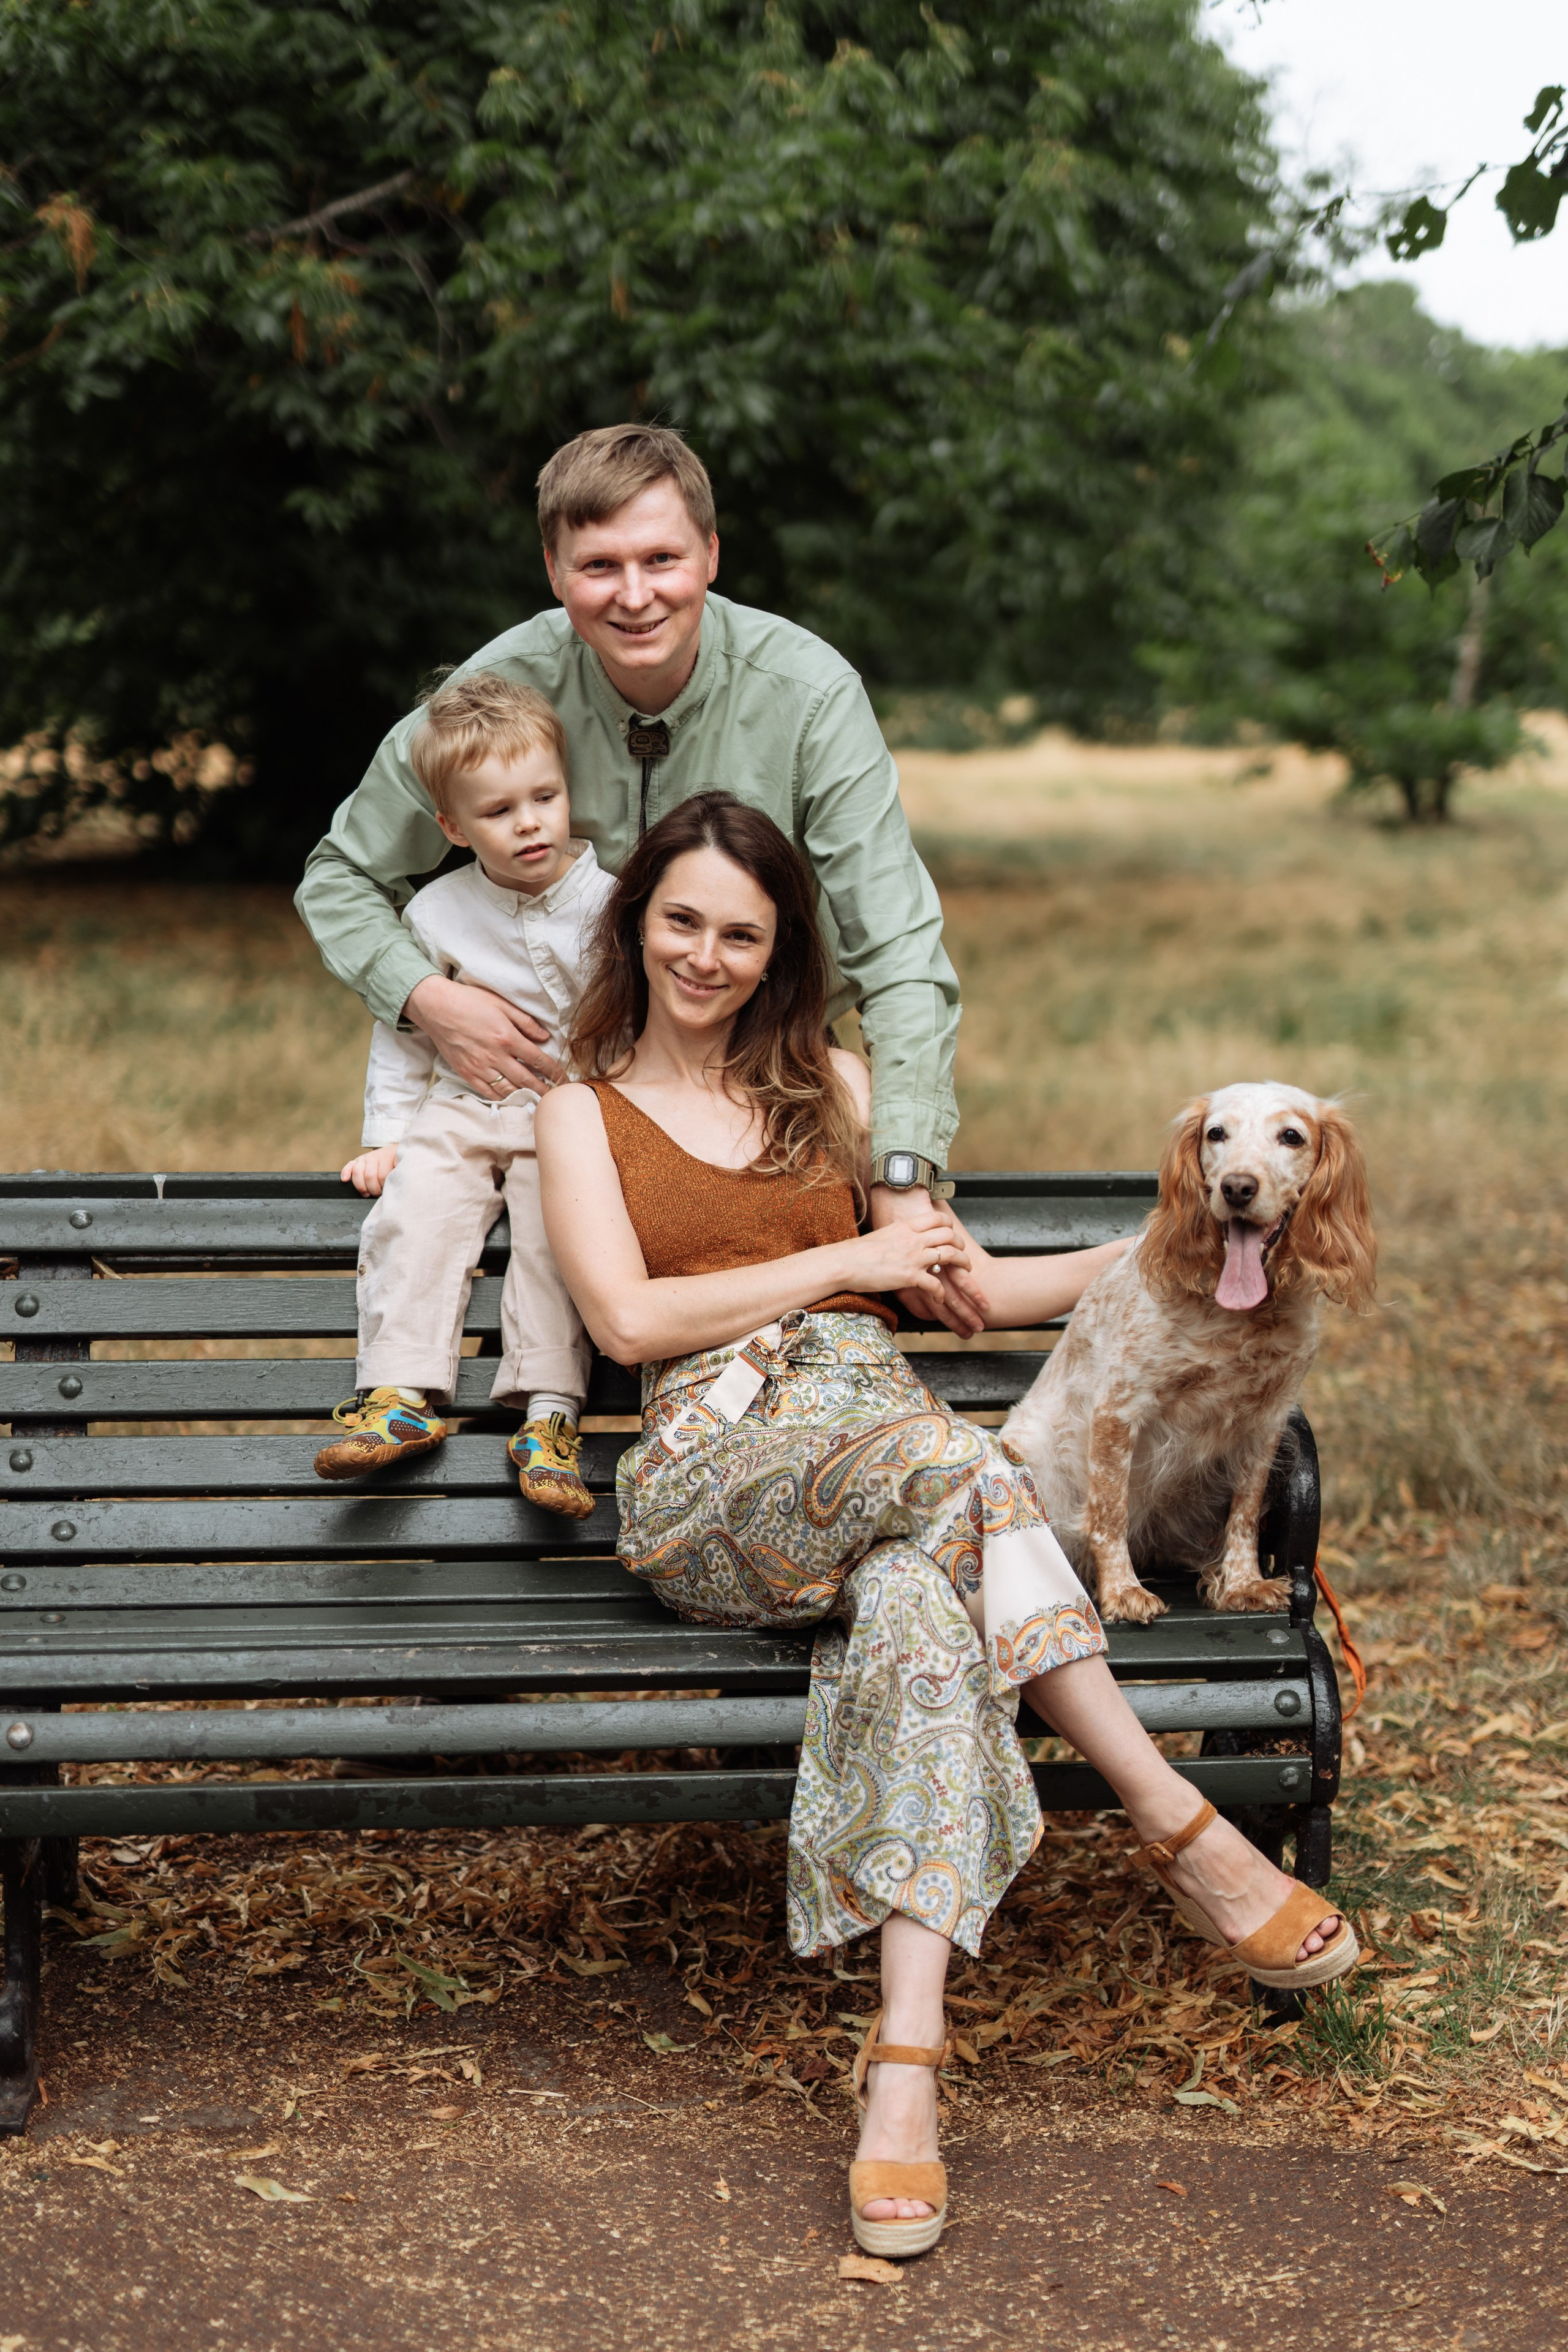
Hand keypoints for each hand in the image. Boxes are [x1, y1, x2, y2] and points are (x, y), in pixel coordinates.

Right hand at [341, 1143, 399, 1196]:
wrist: (394, 1152)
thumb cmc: (399, 1164)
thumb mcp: (403, 1167)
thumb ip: (400, 1173)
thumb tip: (397, 1182)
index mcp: (387, 1158)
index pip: (382, 1175)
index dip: (384, 1186)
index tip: (387, 1191)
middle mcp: (374, 1157)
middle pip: (369, 1176)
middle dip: (373, 1189)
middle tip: (378, 1194)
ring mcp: (365, 1158)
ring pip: (358, 1172)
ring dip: (361, 1186)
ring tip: (367, 1193)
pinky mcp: (357, 1161)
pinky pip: (349, 1166)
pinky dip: (345, 1172)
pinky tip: (345, 1180)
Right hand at [405, 974, 560, 1099]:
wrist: (436, 1007)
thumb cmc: (469, 1001)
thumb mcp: (501, 1004)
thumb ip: (525, 1021)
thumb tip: (545, 1036)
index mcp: (507, 1037)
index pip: (538, 1060)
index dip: (554, 1072)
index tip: (563, 1079)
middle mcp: (495, 1055)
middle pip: (526, 1080)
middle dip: (543, 1090)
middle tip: (555, 1097)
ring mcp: (479, 1066)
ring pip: (508, 1090)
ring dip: (524, 1097)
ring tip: (536, 1100)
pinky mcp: (466, 1072)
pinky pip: (487, 1091)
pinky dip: (501, 1098)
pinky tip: (511, 1098)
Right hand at [848, 1195, 977, 1324]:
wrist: (844, 1263)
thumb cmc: (857, 1252)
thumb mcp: (882, 1235)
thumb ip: (898, 1235)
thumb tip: (903, 1238)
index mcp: (905, 1226)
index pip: (937, 1218)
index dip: (949, 1226)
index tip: (951, 1234)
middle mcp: (913, 1239)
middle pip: (949, 1235)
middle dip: (960, 1245)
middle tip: (962, 1254)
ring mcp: (913, 1257)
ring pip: (950, 1255)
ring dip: (961, 1264)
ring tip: (965, 1273)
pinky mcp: (910, 1276)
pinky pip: (936, 1283)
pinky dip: (941, 1292)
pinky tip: (939, 1296)